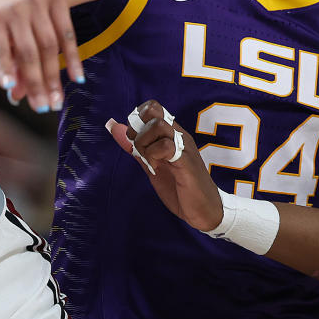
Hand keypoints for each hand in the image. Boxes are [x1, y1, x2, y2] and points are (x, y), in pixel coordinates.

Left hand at [0, 0, 81, 112]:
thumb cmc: (6, 15)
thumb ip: (6, 61)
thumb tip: (15, 94)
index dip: (3, 66)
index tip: (8, 87)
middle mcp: (14, 9)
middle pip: (28, 51)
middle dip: (36, 82)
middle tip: (42, 108)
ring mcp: (37, 4)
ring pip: (49, 46)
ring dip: (54, 77)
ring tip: (56, 101)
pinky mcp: (58, 2)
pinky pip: (68, 34)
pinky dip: (73, 58)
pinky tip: (77, 78)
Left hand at [106, 99, 223, 232]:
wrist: (205, 211)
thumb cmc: (179, 187)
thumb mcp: (150, 164)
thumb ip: (134, 146)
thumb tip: (113, 126)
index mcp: (171, 134)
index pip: (152, 107)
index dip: (136, 120)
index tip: (135, 141)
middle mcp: (179, 135)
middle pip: (153, 110)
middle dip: (137, 128)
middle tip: (140, 150)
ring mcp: (184, 146)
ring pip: (158, 125)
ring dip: (145, 143)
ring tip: (149, 161)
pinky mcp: (186, 161)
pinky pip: (166, 145)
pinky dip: (153, 155)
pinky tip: (156, 168)